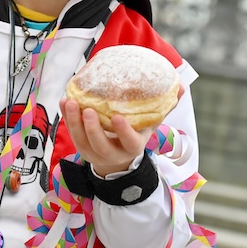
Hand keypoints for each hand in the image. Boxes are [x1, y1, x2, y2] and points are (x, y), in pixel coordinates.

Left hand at [59, 85, 183, 176]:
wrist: (119, 160)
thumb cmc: (137, 135)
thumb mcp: (152, 125)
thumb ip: (165, 107)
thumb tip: (181, 86)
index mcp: (132, 147)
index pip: (129, 142)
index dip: (123, 132)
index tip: (117, 118)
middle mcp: (112, 153)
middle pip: (100, 144)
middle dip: (93, 128)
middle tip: (88, 109)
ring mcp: (94, 152)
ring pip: (81, 140)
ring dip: (74, 122)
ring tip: (71, 102)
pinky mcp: (81, 147)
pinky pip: (71, 133)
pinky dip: (66, 118)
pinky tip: (64, 102)